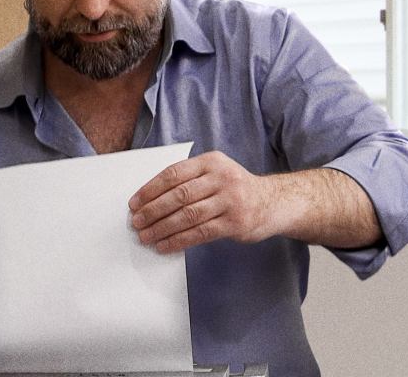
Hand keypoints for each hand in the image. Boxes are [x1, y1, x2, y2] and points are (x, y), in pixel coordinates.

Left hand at [127, 151, 271, 252]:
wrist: (272, 203)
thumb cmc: (235, 189)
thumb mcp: (216, 172)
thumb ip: (189, 180)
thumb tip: (150, 200)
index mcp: (211, 162)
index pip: (174, 174)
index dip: (151, 189)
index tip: (135, 203)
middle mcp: (221, 178)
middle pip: (179, 195)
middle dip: (153, 211)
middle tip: (137, 222)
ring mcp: (230, 200)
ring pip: (187, 215)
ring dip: (162, 228)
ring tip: (146, 236)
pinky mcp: (234, 223)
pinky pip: (199, 233)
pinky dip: (178, 241)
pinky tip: (165, 246)